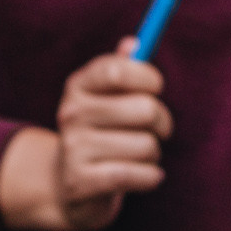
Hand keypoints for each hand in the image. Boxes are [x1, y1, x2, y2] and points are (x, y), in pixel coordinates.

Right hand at [0, 42, 170, 230]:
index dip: (146, 77)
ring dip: (154, 154)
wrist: (67, 187)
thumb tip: (134, 43)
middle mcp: (71, 114)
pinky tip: (150, 177)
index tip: (156, 87)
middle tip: (159, 129)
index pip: (117, 70)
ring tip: (143, 157)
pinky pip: (134, 174)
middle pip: (144, 109)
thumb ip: (121, 70)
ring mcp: (73, 148)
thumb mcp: (106, 99)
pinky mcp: (80, 182)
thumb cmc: (100, 135)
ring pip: (145, 145)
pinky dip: (150, 177)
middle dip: (163, 122)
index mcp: (79, 87)